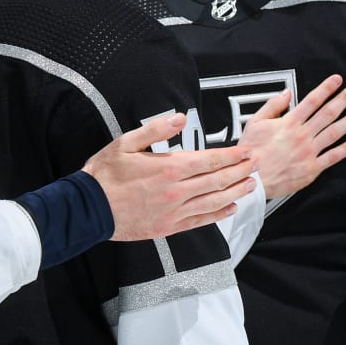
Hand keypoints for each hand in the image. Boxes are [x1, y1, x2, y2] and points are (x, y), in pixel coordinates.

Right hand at [84, 114, 256, 240]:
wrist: (89, 209)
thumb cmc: (105, 175)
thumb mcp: (126, 143)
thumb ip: (156, 130)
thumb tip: (179, 118)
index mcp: (169, 168)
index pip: (210, 160)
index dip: (232, 156)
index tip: (246, 151)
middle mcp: (177, 191)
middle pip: (218, 180)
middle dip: (241, 171)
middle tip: (256, 164)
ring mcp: (175, 211)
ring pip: (215, 201)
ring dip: (236, 192)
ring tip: (251, 184)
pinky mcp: (169, 226)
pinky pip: (201, 220)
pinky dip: (219, 214)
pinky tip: (230, 207)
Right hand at [235, 74, 345, 201]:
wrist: (252, 178)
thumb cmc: (251, 152)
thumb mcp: (254, 122)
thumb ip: (272, 106)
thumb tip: (286, 94)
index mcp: (288, 123)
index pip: (312, 101)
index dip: (326, 89)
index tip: (337, 80)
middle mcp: (302, 135)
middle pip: (327, 113)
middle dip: (343, 99)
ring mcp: (309, 152)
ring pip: (334, 133)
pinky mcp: (311, 168)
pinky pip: (332, 157)